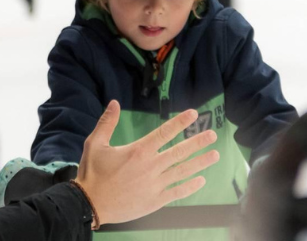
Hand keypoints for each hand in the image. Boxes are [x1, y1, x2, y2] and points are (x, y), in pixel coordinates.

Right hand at [75, 100, 218, 226]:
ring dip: (200, 162)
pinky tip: (201, 181)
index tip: (194, 114)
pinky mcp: (156, 200)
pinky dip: (190, 186)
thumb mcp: (95, 144)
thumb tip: (114, 103)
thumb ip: (107, 123)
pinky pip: (178, 192)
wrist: (90, 203)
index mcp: (138, 151)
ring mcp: (155, 184)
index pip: (164, 133)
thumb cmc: (92, 173)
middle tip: (213, 135)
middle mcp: (151, 166)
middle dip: (198, 142)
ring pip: (183, 171)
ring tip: (215, 155)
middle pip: (180, 152)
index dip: (180, 122)